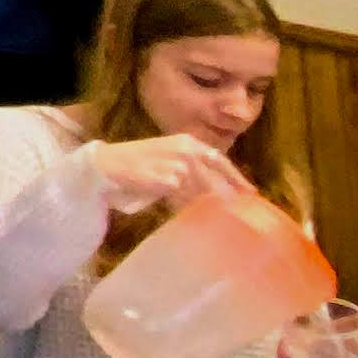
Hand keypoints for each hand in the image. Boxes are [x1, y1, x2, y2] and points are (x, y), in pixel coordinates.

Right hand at [87, 133, 254, 214]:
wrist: (107, 165)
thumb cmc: (137, 164)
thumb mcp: (167, 159)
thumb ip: (190, 170)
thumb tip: (216, 191)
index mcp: (186, 142)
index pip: (219, 159)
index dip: (236, 177)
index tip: (250, 193)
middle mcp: (185, 149)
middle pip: (215, 177)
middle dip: (225, 195)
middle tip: (237, 212)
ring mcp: (177, 164)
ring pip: (201, 190)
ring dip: (203, 204)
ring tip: (209, 216)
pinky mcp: (167, 180)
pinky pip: (184, 199)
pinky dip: (185, 207)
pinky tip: (183, 213)